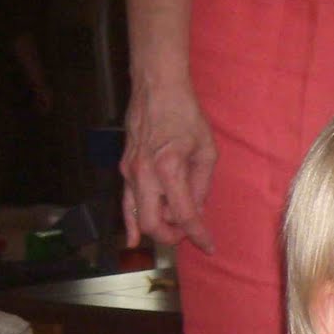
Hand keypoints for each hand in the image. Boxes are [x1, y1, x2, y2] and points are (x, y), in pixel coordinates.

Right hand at [119, 74, 216, 253]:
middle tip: (190, 233)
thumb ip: (202, 184)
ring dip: (158, 228)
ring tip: (174, 230)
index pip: (184, 215)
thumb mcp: (206, 150)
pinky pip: (126, 202)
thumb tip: (198, 210)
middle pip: (154, 224)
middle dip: (173, 236)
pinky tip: (134, 240)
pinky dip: (131, 222)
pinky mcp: (125, 168)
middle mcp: (144, 174)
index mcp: (168, 168)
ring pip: (139, 217)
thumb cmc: (184, 113)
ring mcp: (130, 171)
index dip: (198, 236)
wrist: (155, 85)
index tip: (209, 247)